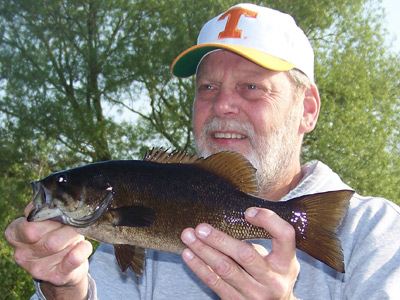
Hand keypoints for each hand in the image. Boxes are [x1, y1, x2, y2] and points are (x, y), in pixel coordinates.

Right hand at [4, 203, 92, 299]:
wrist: (66, 266)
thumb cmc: (55, 234)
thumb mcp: (45, 221)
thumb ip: (46, 209)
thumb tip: (58, 195)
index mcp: (16, 234)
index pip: (30, 225)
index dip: (49, 217)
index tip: (60, 213)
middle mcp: (22, 254)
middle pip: (45, 235)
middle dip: (65, 226)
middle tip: (74, 222)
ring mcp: (38, 268)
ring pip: (57, 245)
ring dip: (73, 235)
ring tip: (77, 232)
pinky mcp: (57, 277)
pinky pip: (73, 259)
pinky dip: (82, 249)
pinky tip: (83, 245)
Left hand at [181, 207, 299, 299]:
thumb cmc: (276, 273)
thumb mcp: (281, 257)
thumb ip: (265, 238)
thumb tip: (231, 216)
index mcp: (286, 262)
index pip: (284, 235)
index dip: (268, 220)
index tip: (248, 212)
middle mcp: (273, 280)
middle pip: (245, 255)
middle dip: (220, 239)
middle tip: (201, 228)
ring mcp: (255, 294)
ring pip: (225, 269)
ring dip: (203, 251)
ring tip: (188, 237)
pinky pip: (215, 283)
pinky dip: (199, 267)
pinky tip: (189, 255)